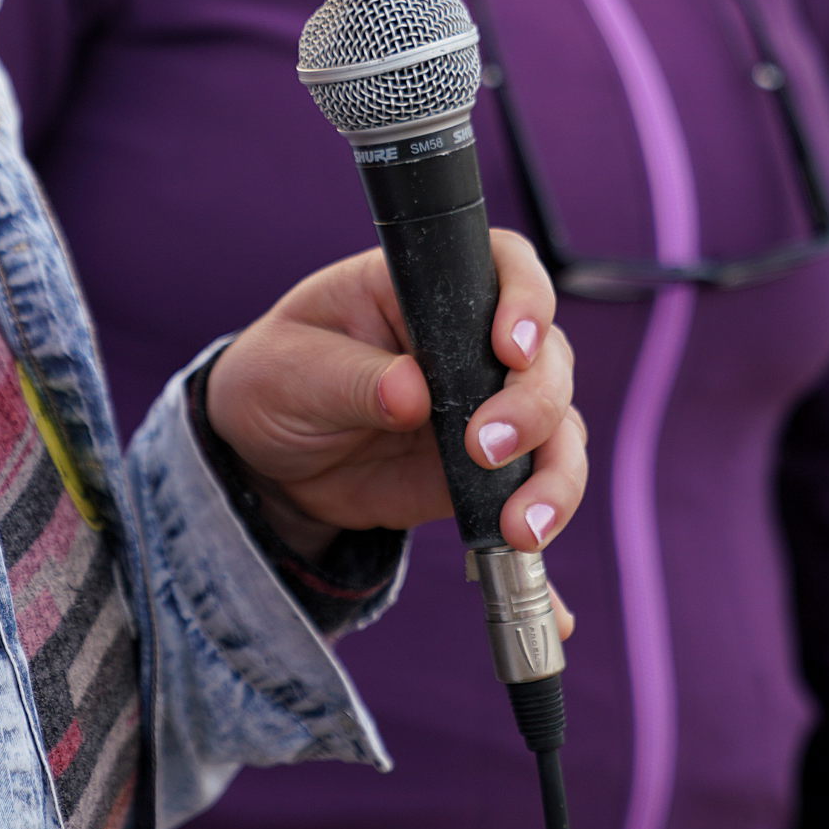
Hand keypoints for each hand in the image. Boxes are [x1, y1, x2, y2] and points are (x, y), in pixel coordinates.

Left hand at [204, 229, 585, 563]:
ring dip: (555, 473)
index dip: (524, 300)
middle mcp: (468, 341)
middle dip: (534, 403)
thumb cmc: (274, 384)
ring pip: (559, 425)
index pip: (501, 265)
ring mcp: (486, 404)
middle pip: (547, 355)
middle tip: (486, 446)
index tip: (510, 347)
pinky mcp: (489, 467)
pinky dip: (545, 518)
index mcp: (419, 289)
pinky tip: (536, 563)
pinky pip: (540, 486)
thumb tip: (411, 393)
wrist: (269, 463)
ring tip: (520, 524)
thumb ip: (348, 378)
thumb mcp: (287, 370)